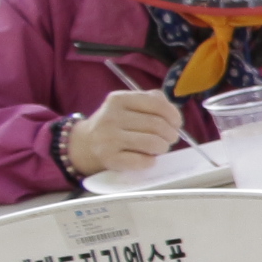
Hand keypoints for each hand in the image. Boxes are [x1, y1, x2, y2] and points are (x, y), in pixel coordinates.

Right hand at [64, 89, 180, 177]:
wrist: (84, 144)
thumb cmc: (116, 124)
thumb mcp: (128, 105)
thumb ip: (152, 102)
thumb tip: (174, 113)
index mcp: (119, 99)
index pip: (157, 104)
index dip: (174, 115)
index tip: (176, 123)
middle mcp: (111, 117)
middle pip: (158, 125)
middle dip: (171, 134)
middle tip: (169, 138)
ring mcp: (108, 138)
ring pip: (153, 143)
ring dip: (163, 147)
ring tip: (159, 148)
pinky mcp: (109, 158)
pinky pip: (142, 161)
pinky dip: (151, 161)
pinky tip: (147, 159)